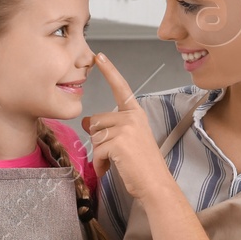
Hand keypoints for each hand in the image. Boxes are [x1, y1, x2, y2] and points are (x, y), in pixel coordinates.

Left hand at [82, 53, 174, 200]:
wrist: (155, 184)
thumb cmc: (142, 166)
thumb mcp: (126, 141)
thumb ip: (108, 128)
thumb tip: (85, 122)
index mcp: (136, 114)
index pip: (121, 88)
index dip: (109, 71)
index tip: (98, 55)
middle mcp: (132, 117)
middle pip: (95, 120)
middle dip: (98, 139)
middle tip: (114, 154)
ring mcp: (126, 128)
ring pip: (93, 136)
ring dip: (99, 154)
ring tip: (115, 162)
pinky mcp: (118, 142)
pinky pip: (96, 151)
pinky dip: (100, 164)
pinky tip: (111, 169)